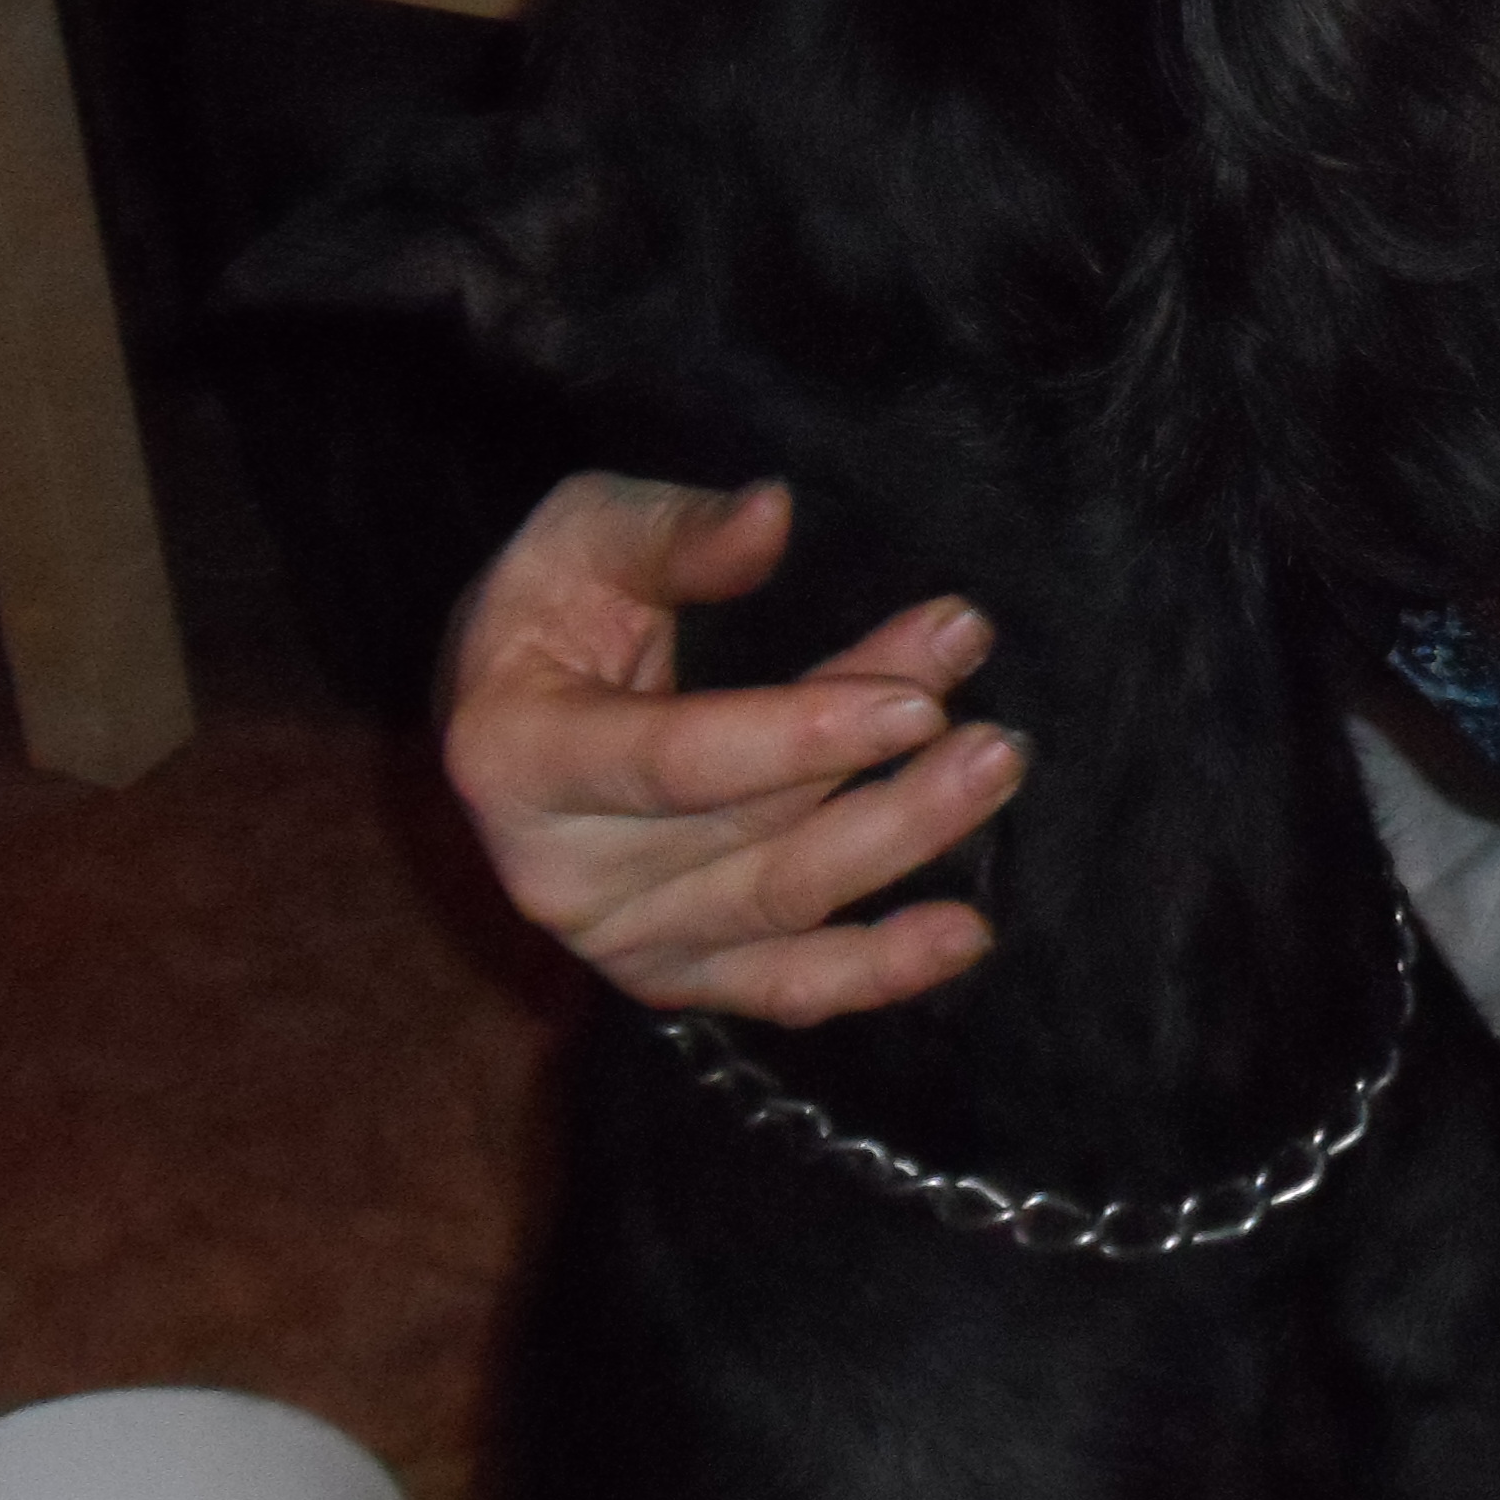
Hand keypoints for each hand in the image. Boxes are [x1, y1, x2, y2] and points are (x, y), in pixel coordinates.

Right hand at [441, 472, 1020, 1022]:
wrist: (505, 714)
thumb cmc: (550, 608)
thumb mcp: (585, 535)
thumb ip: (676, 531)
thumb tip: (773, 513)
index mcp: (515, 756)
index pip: (677, 761)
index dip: (801, 737)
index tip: (916, 703)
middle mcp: (557, 871)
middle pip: (753, 836)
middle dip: (886, 784)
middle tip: (993, 737)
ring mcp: (619, 934)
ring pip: (787, 903)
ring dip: (904, 843)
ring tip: (994, 774)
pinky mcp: (675, 971)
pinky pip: (784, 987)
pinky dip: (877, 971)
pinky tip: (962, 936)